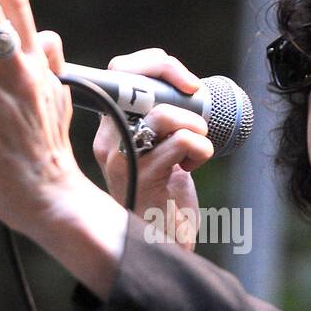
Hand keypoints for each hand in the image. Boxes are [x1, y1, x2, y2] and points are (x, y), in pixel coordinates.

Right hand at [91, 48, 214, 251]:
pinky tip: (192, 168)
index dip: (155, 63)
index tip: (186, 81)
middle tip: (198, 97)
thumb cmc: (163, 200)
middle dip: (176, 80)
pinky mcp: (144, 177)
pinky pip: (183, 142)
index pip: (120, 71)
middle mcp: (108, 141)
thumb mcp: (157, 153)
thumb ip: (160, 125)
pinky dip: (202, 150)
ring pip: (163, 114)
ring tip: (198, 145)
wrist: (162, 248)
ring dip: (195, 124)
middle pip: (136, 81)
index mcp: (110, 129)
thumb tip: (185, 89)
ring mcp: (123, 159)